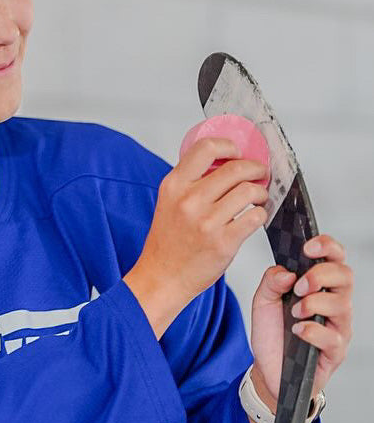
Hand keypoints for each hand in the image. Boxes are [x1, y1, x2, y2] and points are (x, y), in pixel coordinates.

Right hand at [134, 137, 269, 304]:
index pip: (206, 148)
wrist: (162, 277)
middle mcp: (189, 200)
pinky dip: (260, 214)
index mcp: (174, 185)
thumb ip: (190, 182)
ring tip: (257, 198)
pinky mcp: (223, 242)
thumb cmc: (168, 242)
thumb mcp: (169, 202)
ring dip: (260, 192)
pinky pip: (255, 217)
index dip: (229, 146)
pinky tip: (254, 217)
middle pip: (235, 168)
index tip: (237, 152)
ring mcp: (206, 221)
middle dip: (255, 168)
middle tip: (258, 173)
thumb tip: (223, 163)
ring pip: (249, 191)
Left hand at [250, 235, 353, 407]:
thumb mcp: (263, 300)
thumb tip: (287, 272)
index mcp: (319, 285)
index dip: (327, 247)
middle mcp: (334, 303)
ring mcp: (337, 327)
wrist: (268, 367)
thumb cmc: (273, 331)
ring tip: (295, 311)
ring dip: (314, 303)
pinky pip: (332, 337)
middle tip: (298, 286)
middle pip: (345, 275)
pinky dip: (312, 330)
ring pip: (342, 304)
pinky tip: (298, 331)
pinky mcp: (334, 352)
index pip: (334, 258)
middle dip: (321, 275)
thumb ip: (271, 281)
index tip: (308, 247)